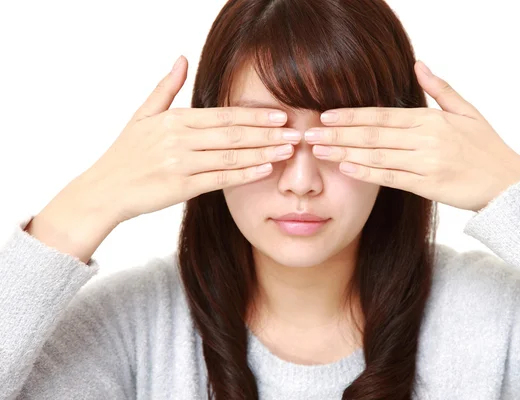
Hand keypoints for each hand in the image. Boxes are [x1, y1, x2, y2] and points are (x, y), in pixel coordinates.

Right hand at [82, 56, 299, 222]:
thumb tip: (181, 59)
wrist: (105, 189)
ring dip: (263, 152)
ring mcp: (181, 163)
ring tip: (288, 150)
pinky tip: (265, 170)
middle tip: (295, 131)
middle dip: (267, 132)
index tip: (280, 114)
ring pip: (230, 156)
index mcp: (174, 119)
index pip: (223, 115)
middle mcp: (179, 139)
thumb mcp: (142, 114)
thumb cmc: (126, 153)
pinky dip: (244, 174)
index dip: (254, 114)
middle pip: (232, 133)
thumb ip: (166, 88)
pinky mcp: (181, 187)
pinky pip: (219, 179)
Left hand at [305, 61, 519, 212]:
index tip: (326, 115)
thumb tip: (419, 64)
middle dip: (338, 133)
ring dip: (344, 153)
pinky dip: (367, 174)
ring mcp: (426, 163)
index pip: (382, 115)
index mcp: (431, 119)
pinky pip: (391, 178)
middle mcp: (425, 139)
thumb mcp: (468, 111)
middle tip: (309, 133)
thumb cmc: (486, 147)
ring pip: (377, 156)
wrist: (507, 184)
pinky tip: (346, 169)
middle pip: (373, 134)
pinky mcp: (427, 186)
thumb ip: (440, 89)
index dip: (351, 115)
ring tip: (319, 150)